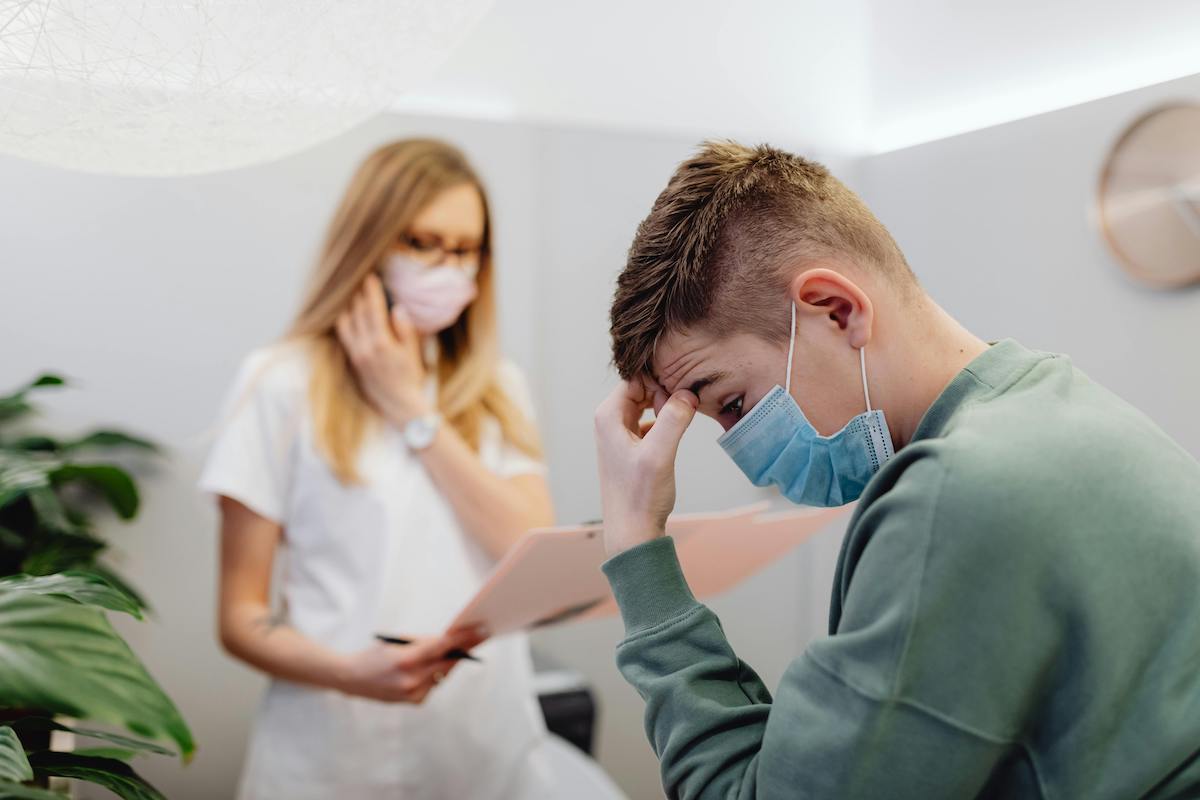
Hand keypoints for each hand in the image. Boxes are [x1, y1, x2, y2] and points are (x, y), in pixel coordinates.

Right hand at [334, 628, 485, 703]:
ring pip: (443, 673)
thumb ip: (424, 643)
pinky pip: (434, 683)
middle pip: (448, 661)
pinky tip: (433, 666)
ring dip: (449, 661)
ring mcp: (413, 693)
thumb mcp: (398, 642)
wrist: (352, 679)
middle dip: (464, 648)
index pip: (443, 646)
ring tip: (458, 648)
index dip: (465, 637)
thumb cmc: (375, 654)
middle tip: (480, 636)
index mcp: (406, 659)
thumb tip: (450, 642)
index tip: (482, 631)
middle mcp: (411, 679)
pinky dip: (435, 673)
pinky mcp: (414, 701)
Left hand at [335, 274, 431, 426]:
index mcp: (382, 343)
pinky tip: (347, 314)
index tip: (371, 277)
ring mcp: (356, 354)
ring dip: (348, 307)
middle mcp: (365, 347)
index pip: (374, 310)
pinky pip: (344, 335)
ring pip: (347, 323)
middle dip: (359, 296)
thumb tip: (398, 308)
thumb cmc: (410, 377)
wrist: (398, 403)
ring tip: (352, 294)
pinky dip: (344, 321)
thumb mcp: (412, 353)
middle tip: (360, 280)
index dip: (372, 292)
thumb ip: (405, 330)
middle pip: (358, 313)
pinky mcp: (352, 360)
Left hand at [593, 378, 697, 555]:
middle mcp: (609, 421)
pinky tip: (676, 434)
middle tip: (686, 407)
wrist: (632, 532)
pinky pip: (648, 422)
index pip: (636, 378)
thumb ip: (674, 419)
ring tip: (684, 418)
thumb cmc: (639, 496)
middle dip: (665, 393)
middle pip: (641, 388)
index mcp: (608, 415)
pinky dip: (664, 422)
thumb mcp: (660, 453)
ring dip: (666, 408)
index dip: (661, 382)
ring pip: (646, 405)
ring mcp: (619, 435)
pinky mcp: (630, 448)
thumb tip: (687, 393)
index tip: (682, 396)